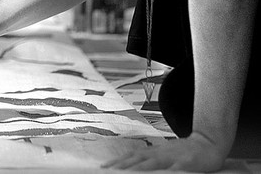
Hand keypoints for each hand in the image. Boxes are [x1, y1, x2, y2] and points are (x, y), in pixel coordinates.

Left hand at [102, 132, 226, 171]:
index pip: (131, 156)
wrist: (208, 142)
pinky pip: (178, 169)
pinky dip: (170, 172)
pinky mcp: (188, 163)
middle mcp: (160, 154)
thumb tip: (133, 164)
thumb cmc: (183, 152)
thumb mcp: (164, 154)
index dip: (118, 162)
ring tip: (126, 173)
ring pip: (153, 163)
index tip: (103, 167)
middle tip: (108, 171)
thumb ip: (150, 160)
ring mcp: (173, 158)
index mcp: (154, 152)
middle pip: (137, 159)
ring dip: (139, 168)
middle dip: (122, 166)